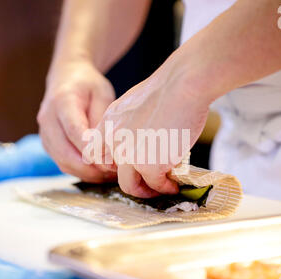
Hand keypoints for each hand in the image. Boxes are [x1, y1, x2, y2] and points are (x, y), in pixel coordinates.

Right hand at [38, 60, 116, 182]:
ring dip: (87, 173)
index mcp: (62, 102)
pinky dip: (81, 171)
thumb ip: (101, 120)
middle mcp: (48, 120)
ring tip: (109, 173)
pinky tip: (99, 171)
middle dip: (90, 167)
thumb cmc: (87, 85)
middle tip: (113, 171)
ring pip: (63, 163)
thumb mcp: (102, 94)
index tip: (107, 160)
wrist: (66, 77)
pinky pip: (63, 164)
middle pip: (65, 152)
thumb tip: (106, 149)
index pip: (74, 130)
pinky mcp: (48, 145)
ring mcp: (45, 134)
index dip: (89, 148)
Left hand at [94, 65, 210, 197]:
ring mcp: (129, 154)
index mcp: (109, 123)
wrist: (182, 85)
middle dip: (131, 181)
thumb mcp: (135, 104)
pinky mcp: (149, 165)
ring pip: (130, 185)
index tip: (131, 168)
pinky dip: (165, 188)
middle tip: (147, 184)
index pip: (98, 154)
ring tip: (160, 188)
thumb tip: (141, 140)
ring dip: (146, 191)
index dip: (113, 164)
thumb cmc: (168, 89)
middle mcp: (113, 140)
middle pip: (112, 172)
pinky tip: (173, 186)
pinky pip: (155, 185)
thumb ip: (129, 124)